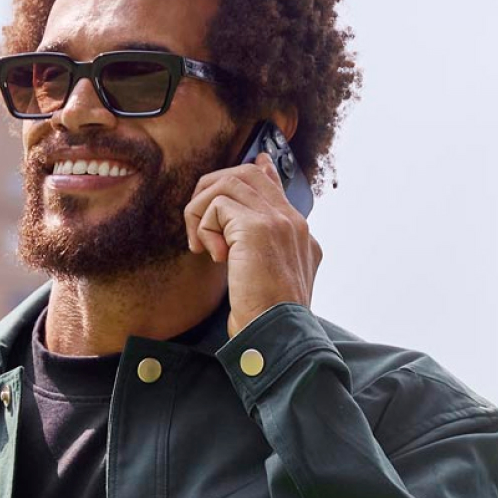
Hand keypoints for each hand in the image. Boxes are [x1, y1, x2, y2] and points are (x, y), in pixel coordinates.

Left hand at [183, 154, 321, 336]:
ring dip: (203, 210)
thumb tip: (235, 238)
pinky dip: (204, 227)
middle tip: (197, 220)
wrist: (276, 335)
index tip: (258, 162)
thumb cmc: (268, 319)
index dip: (261, 171)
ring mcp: (278, 221)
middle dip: (212, 189)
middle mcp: (293, 222)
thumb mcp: (269, 281)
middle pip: (247, 174)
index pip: (276, 187)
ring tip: (201, 244)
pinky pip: (217, 205)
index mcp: (300, 234)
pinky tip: (214, 256)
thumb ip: (262, 253)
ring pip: (229, 182)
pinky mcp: (257, 227)